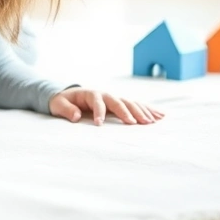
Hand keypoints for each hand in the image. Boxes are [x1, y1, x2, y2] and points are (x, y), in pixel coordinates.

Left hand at [49, 87, 164, 125]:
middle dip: (127, 111)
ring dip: (142, 111)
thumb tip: (77, 116)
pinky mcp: (120, 104)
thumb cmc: (63, 101)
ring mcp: (114, 98)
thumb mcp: (58, 105)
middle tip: (136, 123)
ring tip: (152, 122)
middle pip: (118, 101)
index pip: (97, 101)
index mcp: (90, 94)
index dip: (99, 112)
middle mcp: (105, 94)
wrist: (68, 96)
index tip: (99, 124)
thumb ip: (66, 110)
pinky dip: (148, 110)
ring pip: (130, 103)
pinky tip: (160, 116)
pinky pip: (136, 106)